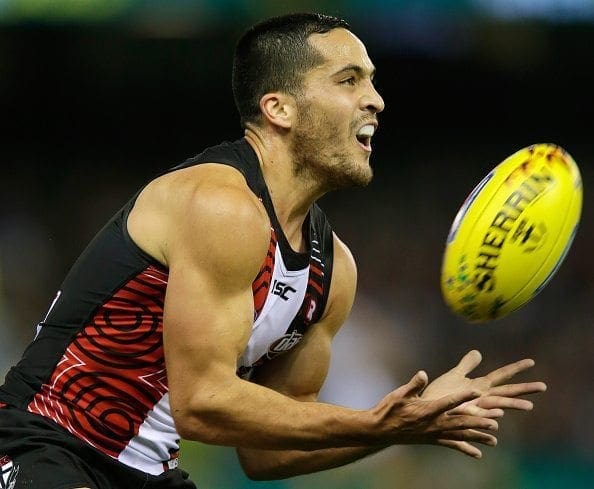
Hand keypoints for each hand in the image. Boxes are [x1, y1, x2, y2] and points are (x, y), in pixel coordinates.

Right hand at [372, 370, 498, 456]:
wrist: (380, 430)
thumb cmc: (388, 409)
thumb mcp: (399, 394)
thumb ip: (413, 385)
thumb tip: (423, 374)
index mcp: (426, 410)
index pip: (449, 401)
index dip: (463, 396)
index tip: (477, 391)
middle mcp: (433, 423)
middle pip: (460, 421)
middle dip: (479, 421)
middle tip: (496, 420)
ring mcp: (433, 433)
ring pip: (459, 434)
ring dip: (477, 436)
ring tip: (494, 438)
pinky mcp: (432, 440)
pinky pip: (451, 444)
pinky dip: (465, 448)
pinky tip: (478, 453)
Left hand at [420, 350, 546, 456]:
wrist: (426, 409)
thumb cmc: (441, 394)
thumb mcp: (455, 376)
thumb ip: (467, 365)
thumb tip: (478, 352)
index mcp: (479, 388)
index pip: (501, 376)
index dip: (516, 368)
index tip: (532, 361)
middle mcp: (480, 400)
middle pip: (505, 393)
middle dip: (523, 390)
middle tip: (543, 386)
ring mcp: (473, 411)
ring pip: (494, 410)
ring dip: (509, 407)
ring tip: (528, 406)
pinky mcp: (462, 421)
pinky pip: (475, 424)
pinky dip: (485, 426)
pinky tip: (495, 426)